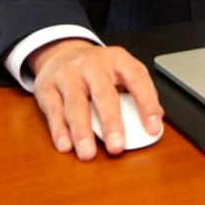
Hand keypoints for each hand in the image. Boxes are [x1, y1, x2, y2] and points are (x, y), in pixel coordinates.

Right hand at [28, 39, 163, 160]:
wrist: (62, 50)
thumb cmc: (97, 68)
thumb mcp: (120, 70)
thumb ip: (136, 92)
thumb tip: (157, 118)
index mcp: (117, 59)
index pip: (136, 78)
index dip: (147, 103)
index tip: (153, 127)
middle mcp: (92, 64)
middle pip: (103, 93)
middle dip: (111, 122)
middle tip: (117, 147)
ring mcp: (68, 74)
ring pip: (75, 104)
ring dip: (82, 131)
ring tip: (89, 153)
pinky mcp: (47, 87)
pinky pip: (53, 111)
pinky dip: (59, 130)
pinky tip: (66, 146)